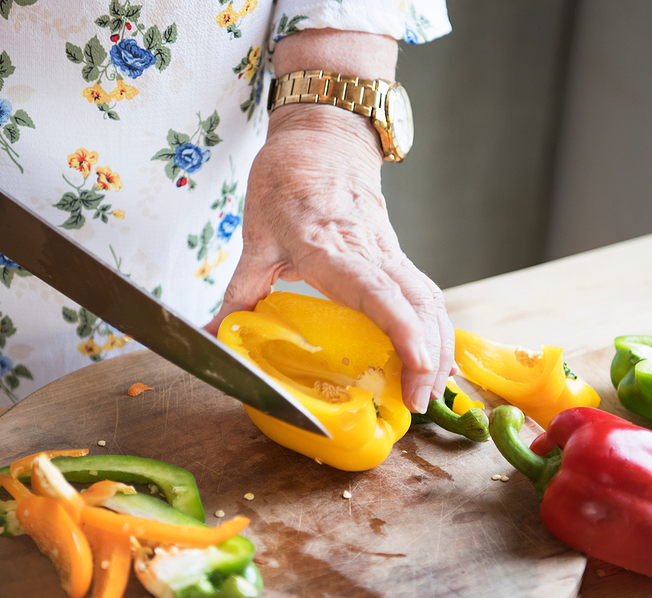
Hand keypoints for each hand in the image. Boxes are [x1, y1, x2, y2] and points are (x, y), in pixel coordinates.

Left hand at [206, 104, 454, 412]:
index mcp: (330, 246)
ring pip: (429, 299)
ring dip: (439, 346)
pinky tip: (433, 359)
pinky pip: (425, 294)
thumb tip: (213, 335)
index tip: (417, 364)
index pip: (377, 291)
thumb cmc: (287, 181)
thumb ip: (239, 290)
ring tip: (429, 392)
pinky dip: (435, 329)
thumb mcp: (256, 236)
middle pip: (418, 303)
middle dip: (428, 355)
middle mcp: (370, 251)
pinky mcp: (397, 256)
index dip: (401, 329)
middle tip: (418, 403)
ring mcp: (389, 252)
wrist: (323, 140)